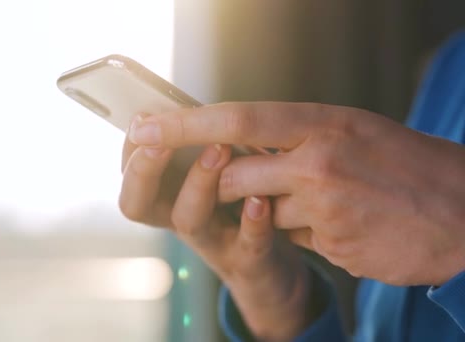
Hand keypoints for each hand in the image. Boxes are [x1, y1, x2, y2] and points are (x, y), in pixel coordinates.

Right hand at [119, 115, 314, 340]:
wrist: (277, 264)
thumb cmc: (241, 207)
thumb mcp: (216, 173)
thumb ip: (198, 145)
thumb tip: (179, 103)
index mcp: (168, 198)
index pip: (130, 177)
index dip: (130, 150)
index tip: (142, 118)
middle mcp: (181, 220)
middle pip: (139, 204)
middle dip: (144, 170)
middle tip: (159, 141)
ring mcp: (213, 243)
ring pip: (188, 221)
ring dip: (198, 183)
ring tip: (218, 150)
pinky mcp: (250, 260)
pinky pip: (248, 244)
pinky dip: (252, 222)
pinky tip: (261, 199)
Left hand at [128, 102, 464, 285]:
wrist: (464, 211)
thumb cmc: (403, 165)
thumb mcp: (349, 131)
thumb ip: (294, 136)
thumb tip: (239, 141)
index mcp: (322, 122)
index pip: (236, 117)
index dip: (184, 124)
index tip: (143, 127)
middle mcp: (318, 160)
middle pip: (234, 173)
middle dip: (227, 183)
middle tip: (248, 181)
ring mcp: (326, 205)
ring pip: (264, 211)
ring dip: (282, 211)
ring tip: (335, 200)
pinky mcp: (334, 243)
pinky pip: (297, 237)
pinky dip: (313, 231)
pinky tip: (352, 222)